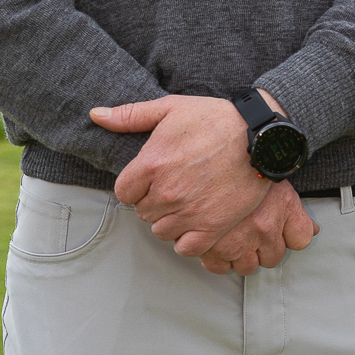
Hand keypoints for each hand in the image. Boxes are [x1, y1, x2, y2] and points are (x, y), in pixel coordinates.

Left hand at [89, 93, 316, 265]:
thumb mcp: (171, 107)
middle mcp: (165, 192)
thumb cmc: (216, 119)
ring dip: (171, 221)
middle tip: (175, 188)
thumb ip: (130, 116)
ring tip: (187, 204)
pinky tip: (197, 223)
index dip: (137, 186)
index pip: (123, 192)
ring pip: (162, 231)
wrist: (259, 137)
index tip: (152, 179)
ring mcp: (188, 212)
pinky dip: (188, 239)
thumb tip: (95, 115)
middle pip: (143, 213)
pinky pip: (186, 247)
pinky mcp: (212, 227)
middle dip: (155, 202)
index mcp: (151, 164)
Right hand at [192, 177, 318, 275]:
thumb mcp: (277, 183)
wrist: (211, 158)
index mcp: (282, 209)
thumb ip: (298, 215)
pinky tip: (216, 243)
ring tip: (233, 237)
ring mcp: (236, 240)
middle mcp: (262, 228)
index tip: (281, 232)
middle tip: (251, 231)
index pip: (300, 239)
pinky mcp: (209, 247)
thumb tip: (313, 231)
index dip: (290, 236)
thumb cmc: (241, 166)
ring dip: (241, 256)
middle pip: (272, 258)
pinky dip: (218, 259)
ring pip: (246, 266)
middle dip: (263, 248)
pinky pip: (219, 267)